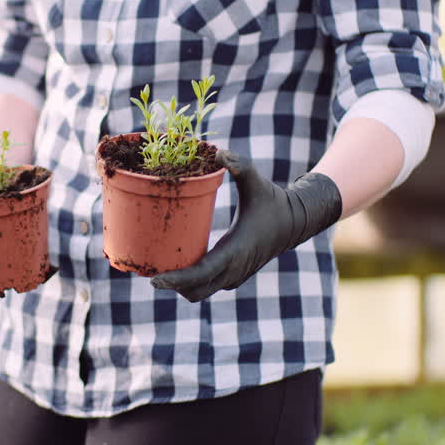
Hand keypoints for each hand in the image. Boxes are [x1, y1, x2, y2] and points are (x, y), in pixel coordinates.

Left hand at [151, 150, 342, 301]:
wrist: (295, 222)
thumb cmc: (273, 201)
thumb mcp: (256, 181)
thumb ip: (239, 166)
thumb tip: (219, 152)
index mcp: (235, 251)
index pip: (201, 274)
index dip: (177, 280)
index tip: (155, 280)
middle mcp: (234, 270)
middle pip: (195, 291)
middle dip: (172, 287)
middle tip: (149, 274)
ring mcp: (234, 277)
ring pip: (200, 292)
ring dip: (180, 287)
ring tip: (158, 271)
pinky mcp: (233, 276)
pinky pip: (207, 287)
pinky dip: (190, 284)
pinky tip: (174, 270)